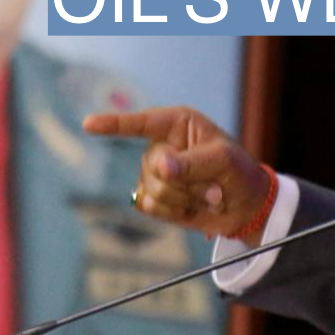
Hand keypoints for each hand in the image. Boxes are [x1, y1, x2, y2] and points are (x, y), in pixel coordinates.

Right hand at [82, 106, 272, 241]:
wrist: (247, 206)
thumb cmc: (238, 171)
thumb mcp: (223, 160)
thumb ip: (192, 163)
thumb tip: (161, 168)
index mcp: (177, 124)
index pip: (141, 123)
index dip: (114, 124)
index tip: (88, 124)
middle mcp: (161, 146)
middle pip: (153, 167)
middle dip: (187, 181)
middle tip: (214, 183)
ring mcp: (156, 174)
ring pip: (153, 190)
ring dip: (186, 198)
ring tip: (208, 195)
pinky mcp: (156, 198)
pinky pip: (151, 207)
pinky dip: (176, 211)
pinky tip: (193, 206)